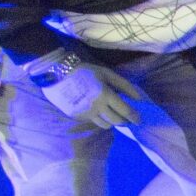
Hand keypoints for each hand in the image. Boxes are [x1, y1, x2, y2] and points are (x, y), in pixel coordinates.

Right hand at [10, 48, 138, 127]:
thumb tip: (138, 98)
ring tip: (113, 115)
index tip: (139, 119)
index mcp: (105, 95)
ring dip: (112, 122)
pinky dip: (99, 118)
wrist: (56, 73)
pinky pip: (93, 121)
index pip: (125, 111)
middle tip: (128, 118)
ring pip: (105, 125)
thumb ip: (124, 85)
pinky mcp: (77, 116)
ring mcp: (86, 114)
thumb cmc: (84, 70)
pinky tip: (98, 111)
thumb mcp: (106, 73)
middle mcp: (96, 107)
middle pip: (116, 121)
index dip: (134, 117)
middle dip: (125, 121)